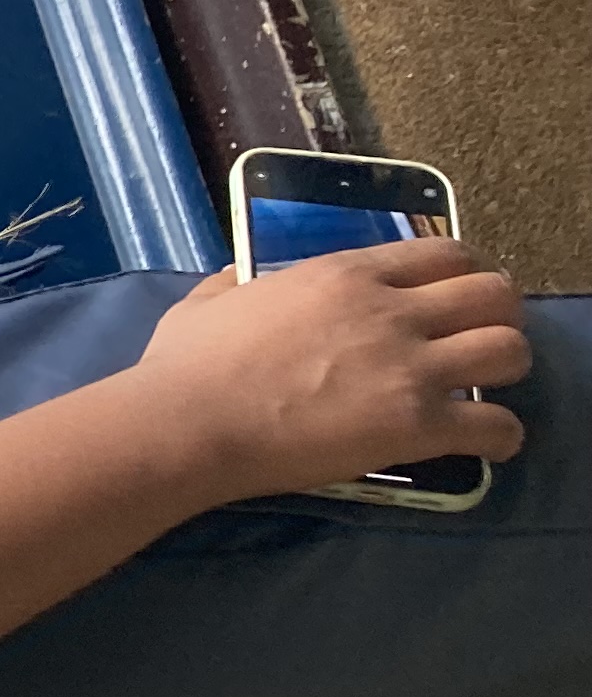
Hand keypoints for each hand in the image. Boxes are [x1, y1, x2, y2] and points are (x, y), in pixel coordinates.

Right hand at [135, 239, 529, 498]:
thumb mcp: (206, 302)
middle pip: (494, 293)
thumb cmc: (186, 365)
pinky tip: (485, 443)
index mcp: (344, 273)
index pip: (446, 253)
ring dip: (507, 370)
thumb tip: (236, 280)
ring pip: (511, 350)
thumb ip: (233, 285)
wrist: (189, 424)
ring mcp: (409, 367)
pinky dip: (501, 436)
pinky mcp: (415, 425)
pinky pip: (498, 425)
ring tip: (484, 390)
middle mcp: (390, 310)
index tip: (455, 298)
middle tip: (477, 341)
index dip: (465, 274)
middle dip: (497, 316)